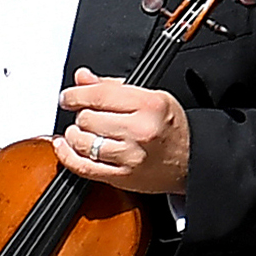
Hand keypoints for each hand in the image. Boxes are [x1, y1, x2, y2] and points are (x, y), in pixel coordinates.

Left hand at [55, 73, 190, 195]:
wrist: (191, 161)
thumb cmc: (172, 128)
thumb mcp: (152, 97)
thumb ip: (113, 86)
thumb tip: (83, 78)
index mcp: (149, 105)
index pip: (99, 95)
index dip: (76, 94)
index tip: (69, 96)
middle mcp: (140, 130)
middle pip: (88, 118)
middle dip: (81, 114)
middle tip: (86, 115)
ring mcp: (129, 155)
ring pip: (82, 141)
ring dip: (75, 134)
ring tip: (78, 131)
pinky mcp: (121, 177)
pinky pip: (83, 166)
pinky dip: (67, 156)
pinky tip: (64, 146)